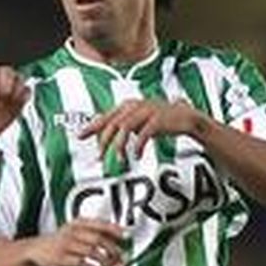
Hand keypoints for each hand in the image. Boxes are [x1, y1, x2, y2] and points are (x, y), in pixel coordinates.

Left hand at [0, 65, 27, 140]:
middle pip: (8, 72)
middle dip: (7, 86)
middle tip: (0, 101)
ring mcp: (5, 90)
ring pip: (19, 79)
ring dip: (16, 91)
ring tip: (8, 103)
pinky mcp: (14, 101)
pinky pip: (26, 92)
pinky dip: (24, 97)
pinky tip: (16, 105)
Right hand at [26, 218, 127, 265]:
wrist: (35, 250)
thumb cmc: (58, 242)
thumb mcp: (74, 231)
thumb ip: (92, 233)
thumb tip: (115, 239)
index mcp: (77, 223)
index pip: (99, 223)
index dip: (114, 229)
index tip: (125, 235)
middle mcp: (73, 232)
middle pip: (98, 238)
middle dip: (113, 249)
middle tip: (122, 257)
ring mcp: (67, 245)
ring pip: (92, 251)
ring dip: (106, 260)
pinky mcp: (62, 258)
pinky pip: (83, 263)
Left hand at [81, 98, 203, 160]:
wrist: (186, 117)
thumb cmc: (159, 121)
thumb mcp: (138, 121)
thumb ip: (122, 125)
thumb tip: (103, 134)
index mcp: (127, 105)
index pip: (105, 116)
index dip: (92, 126)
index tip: (79, 136)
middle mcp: (135, 106)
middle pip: (112, 124)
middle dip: (104, 142)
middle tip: (99, 157)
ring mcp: (147, 111)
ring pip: (125, 128)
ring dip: (119, 145)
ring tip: (119, 160)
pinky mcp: (158, 119)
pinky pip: (144, 133)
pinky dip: (138, 145)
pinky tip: (136, 156)